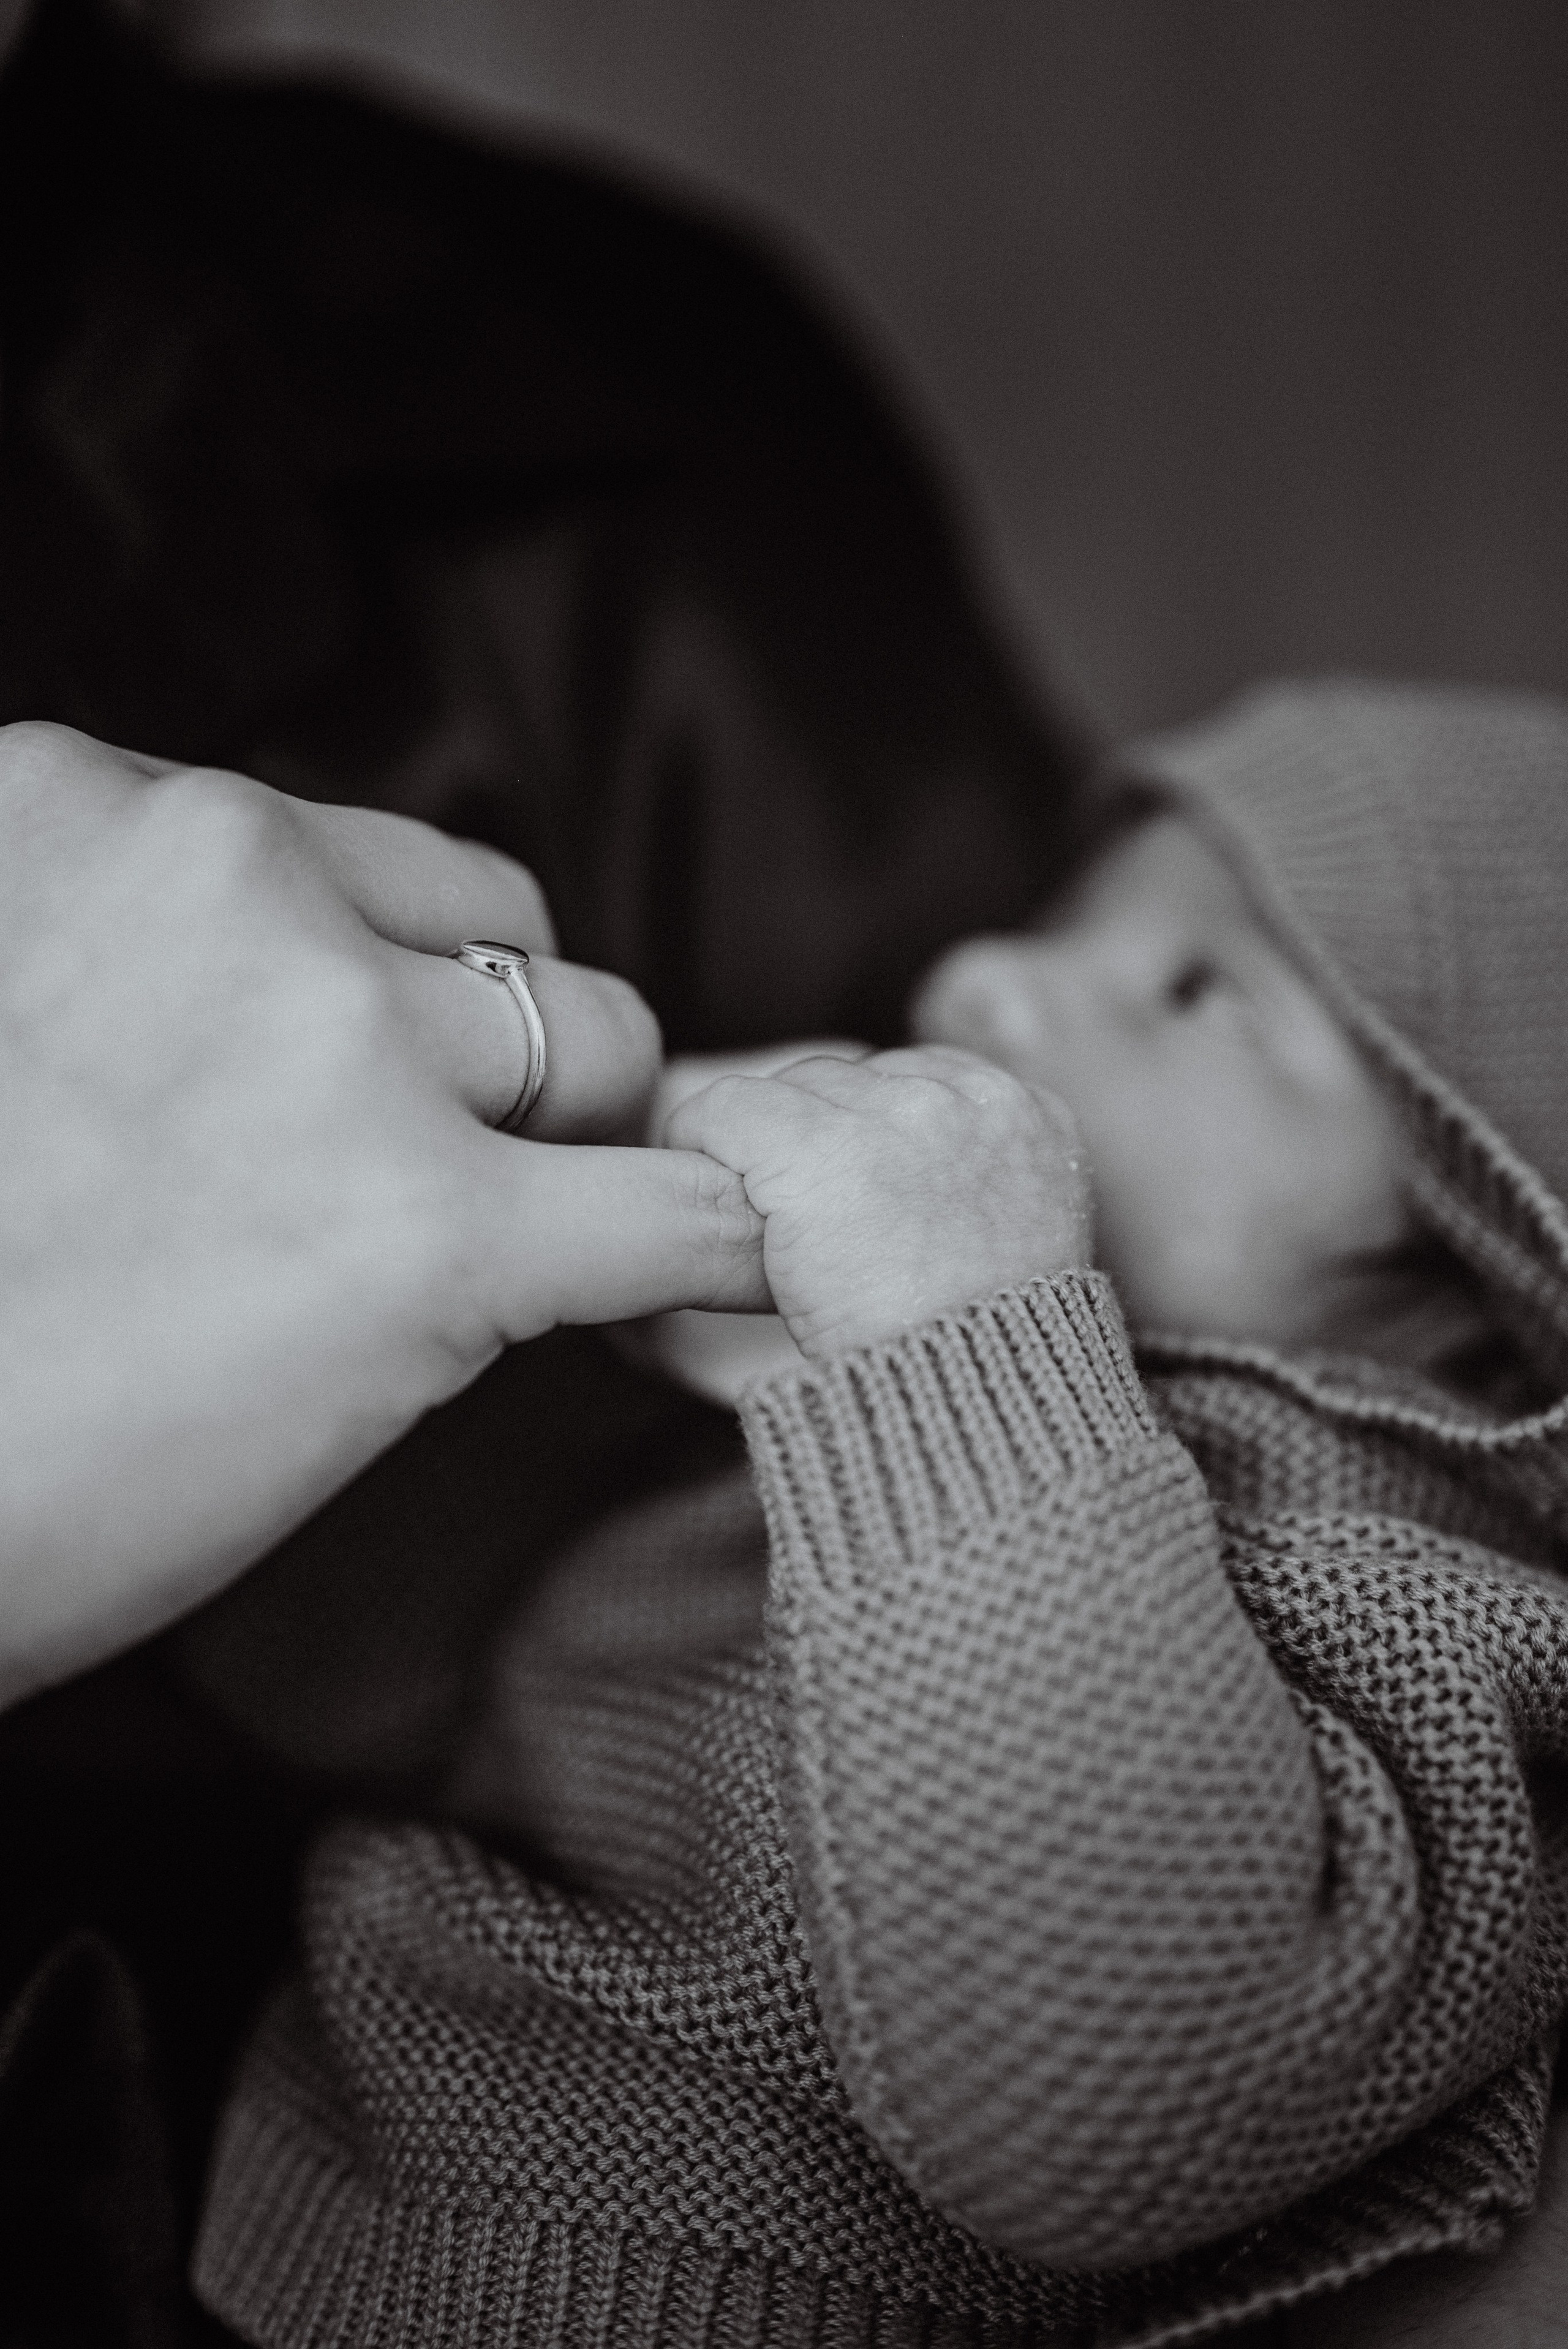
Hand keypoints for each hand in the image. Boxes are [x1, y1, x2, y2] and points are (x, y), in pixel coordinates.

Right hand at [0, 723, 765, 1705]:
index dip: (380, 985)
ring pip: (602, 1041)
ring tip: (446, 1266)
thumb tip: (307, 1015)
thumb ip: (127, 958)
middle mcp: (220, 874)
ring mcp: (333, 1043)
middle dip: (480, 1051)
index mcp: (79, 806)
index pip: (351, 854)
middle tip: (392, 1184)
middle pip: (499, 926)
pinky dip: (712, 1256)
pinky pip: (682, 1213)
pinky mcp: (430, 1230)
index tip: (350, 1086)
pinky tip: (720, 1286)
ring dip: (562, 1150)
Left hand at [662, 1042, 1091, 1358]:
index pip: (910, 1079)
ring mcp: (887, 1116)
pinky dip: (698, 1147)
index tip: (847, 1202)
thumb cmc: (981, 1356)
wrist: (964, 1409)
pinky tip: (713, 1200)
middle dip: (810, 1143)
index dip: (861, 1139)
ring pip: (781, 1092)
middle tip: (802, 1225)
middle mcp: (960, 1098)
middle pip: (841, 1080)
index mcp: (1024, 1114)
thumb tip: (906, 1162)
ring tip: (767, 1226)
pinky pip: (719, 1110)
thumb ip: (975, 1178)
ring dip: (760, 1151)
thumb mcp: (1020, 1242)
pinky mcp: (811, 1147)